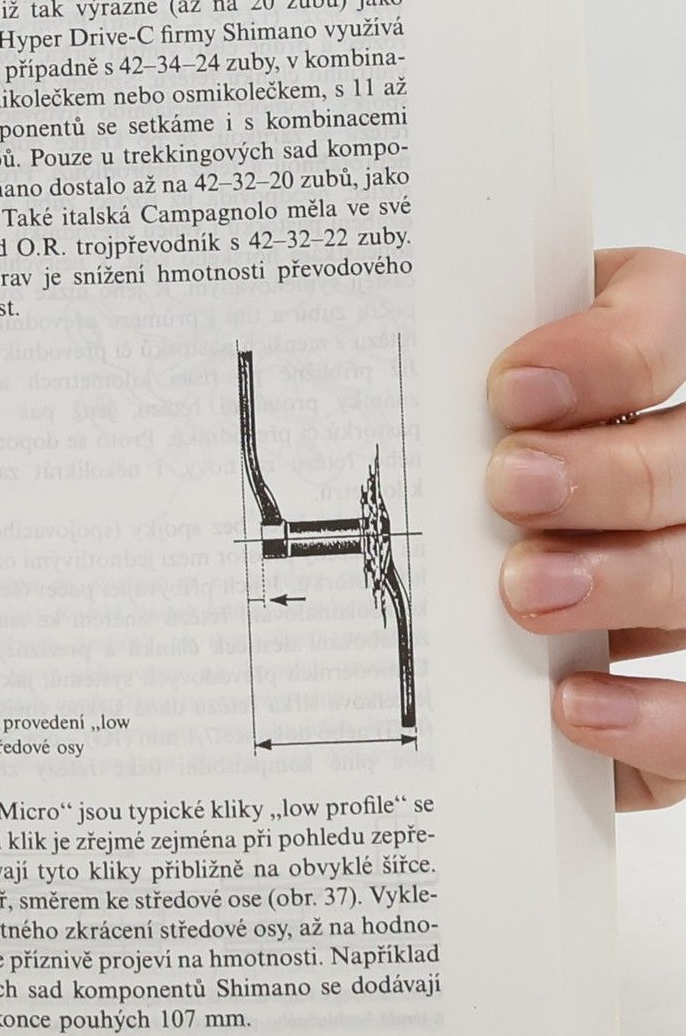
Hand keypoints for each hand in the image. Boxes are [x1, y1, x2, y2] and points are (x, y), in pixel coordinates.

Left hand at [488, 247, 685, 808]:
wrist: (485, 556)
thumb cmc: (456, 454)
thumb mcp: (449, 398)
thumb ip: (446, 384)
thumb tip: (380, 393)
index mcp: (641, 352)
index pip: (661, 322)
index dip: (605, 354)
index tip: (509, 388)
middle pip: (685, 458)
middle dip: (606, 475)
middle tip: (510, 488)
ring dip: (621, 580)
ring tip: (526, 592)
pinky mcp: (681, 671)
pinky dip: (649, 713)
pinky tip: (570, 701)